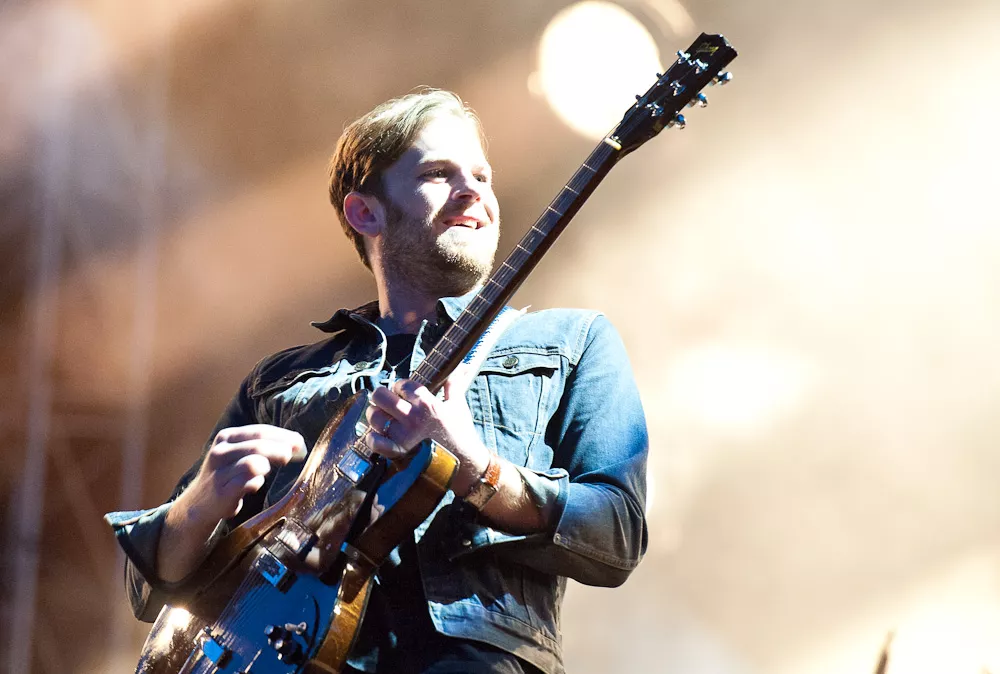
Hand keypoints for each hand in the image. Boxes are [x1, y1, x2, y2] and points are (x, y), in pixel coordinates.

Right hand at [175, 424, 306, 526]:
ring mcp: (220, 471)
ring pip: (253, 462)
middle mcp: (221, 451)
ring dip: (268, 465)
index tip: (300, 443)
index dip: (283, 436)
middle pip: (259, 444)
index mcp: (227, 437)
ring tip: (268, 470)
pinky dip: (256, 482)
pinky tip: (256, 484)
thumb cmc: (228, 474)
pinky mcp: (223, 491)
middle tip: (295, 456)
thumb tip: (297, 444)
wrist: (199, 503)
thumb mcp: (239, 454)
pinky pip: (247, 483)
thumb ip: (263, 446)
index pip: (260, 431)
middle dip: (282, 448)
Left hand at [363, 367, 488, 490]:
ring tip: (382, 417)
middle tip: (387, 402)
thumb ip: (453, 385)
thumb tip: (459, 368)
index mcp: (427, 404)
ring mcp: (404, 436)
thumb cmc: (461, 434)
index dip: (400, 386)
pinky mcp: (399, 453)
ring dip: (375, 415)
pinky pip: (376, 442)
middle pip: (381, 396)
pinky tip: (378, 435)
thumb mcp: (459, 406)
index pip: (402, 384)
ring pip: (375, 417)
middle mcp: (413, 418)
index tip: (402, 391)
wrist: (464, 464)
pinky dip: (373, 439)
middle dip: (382, 396)